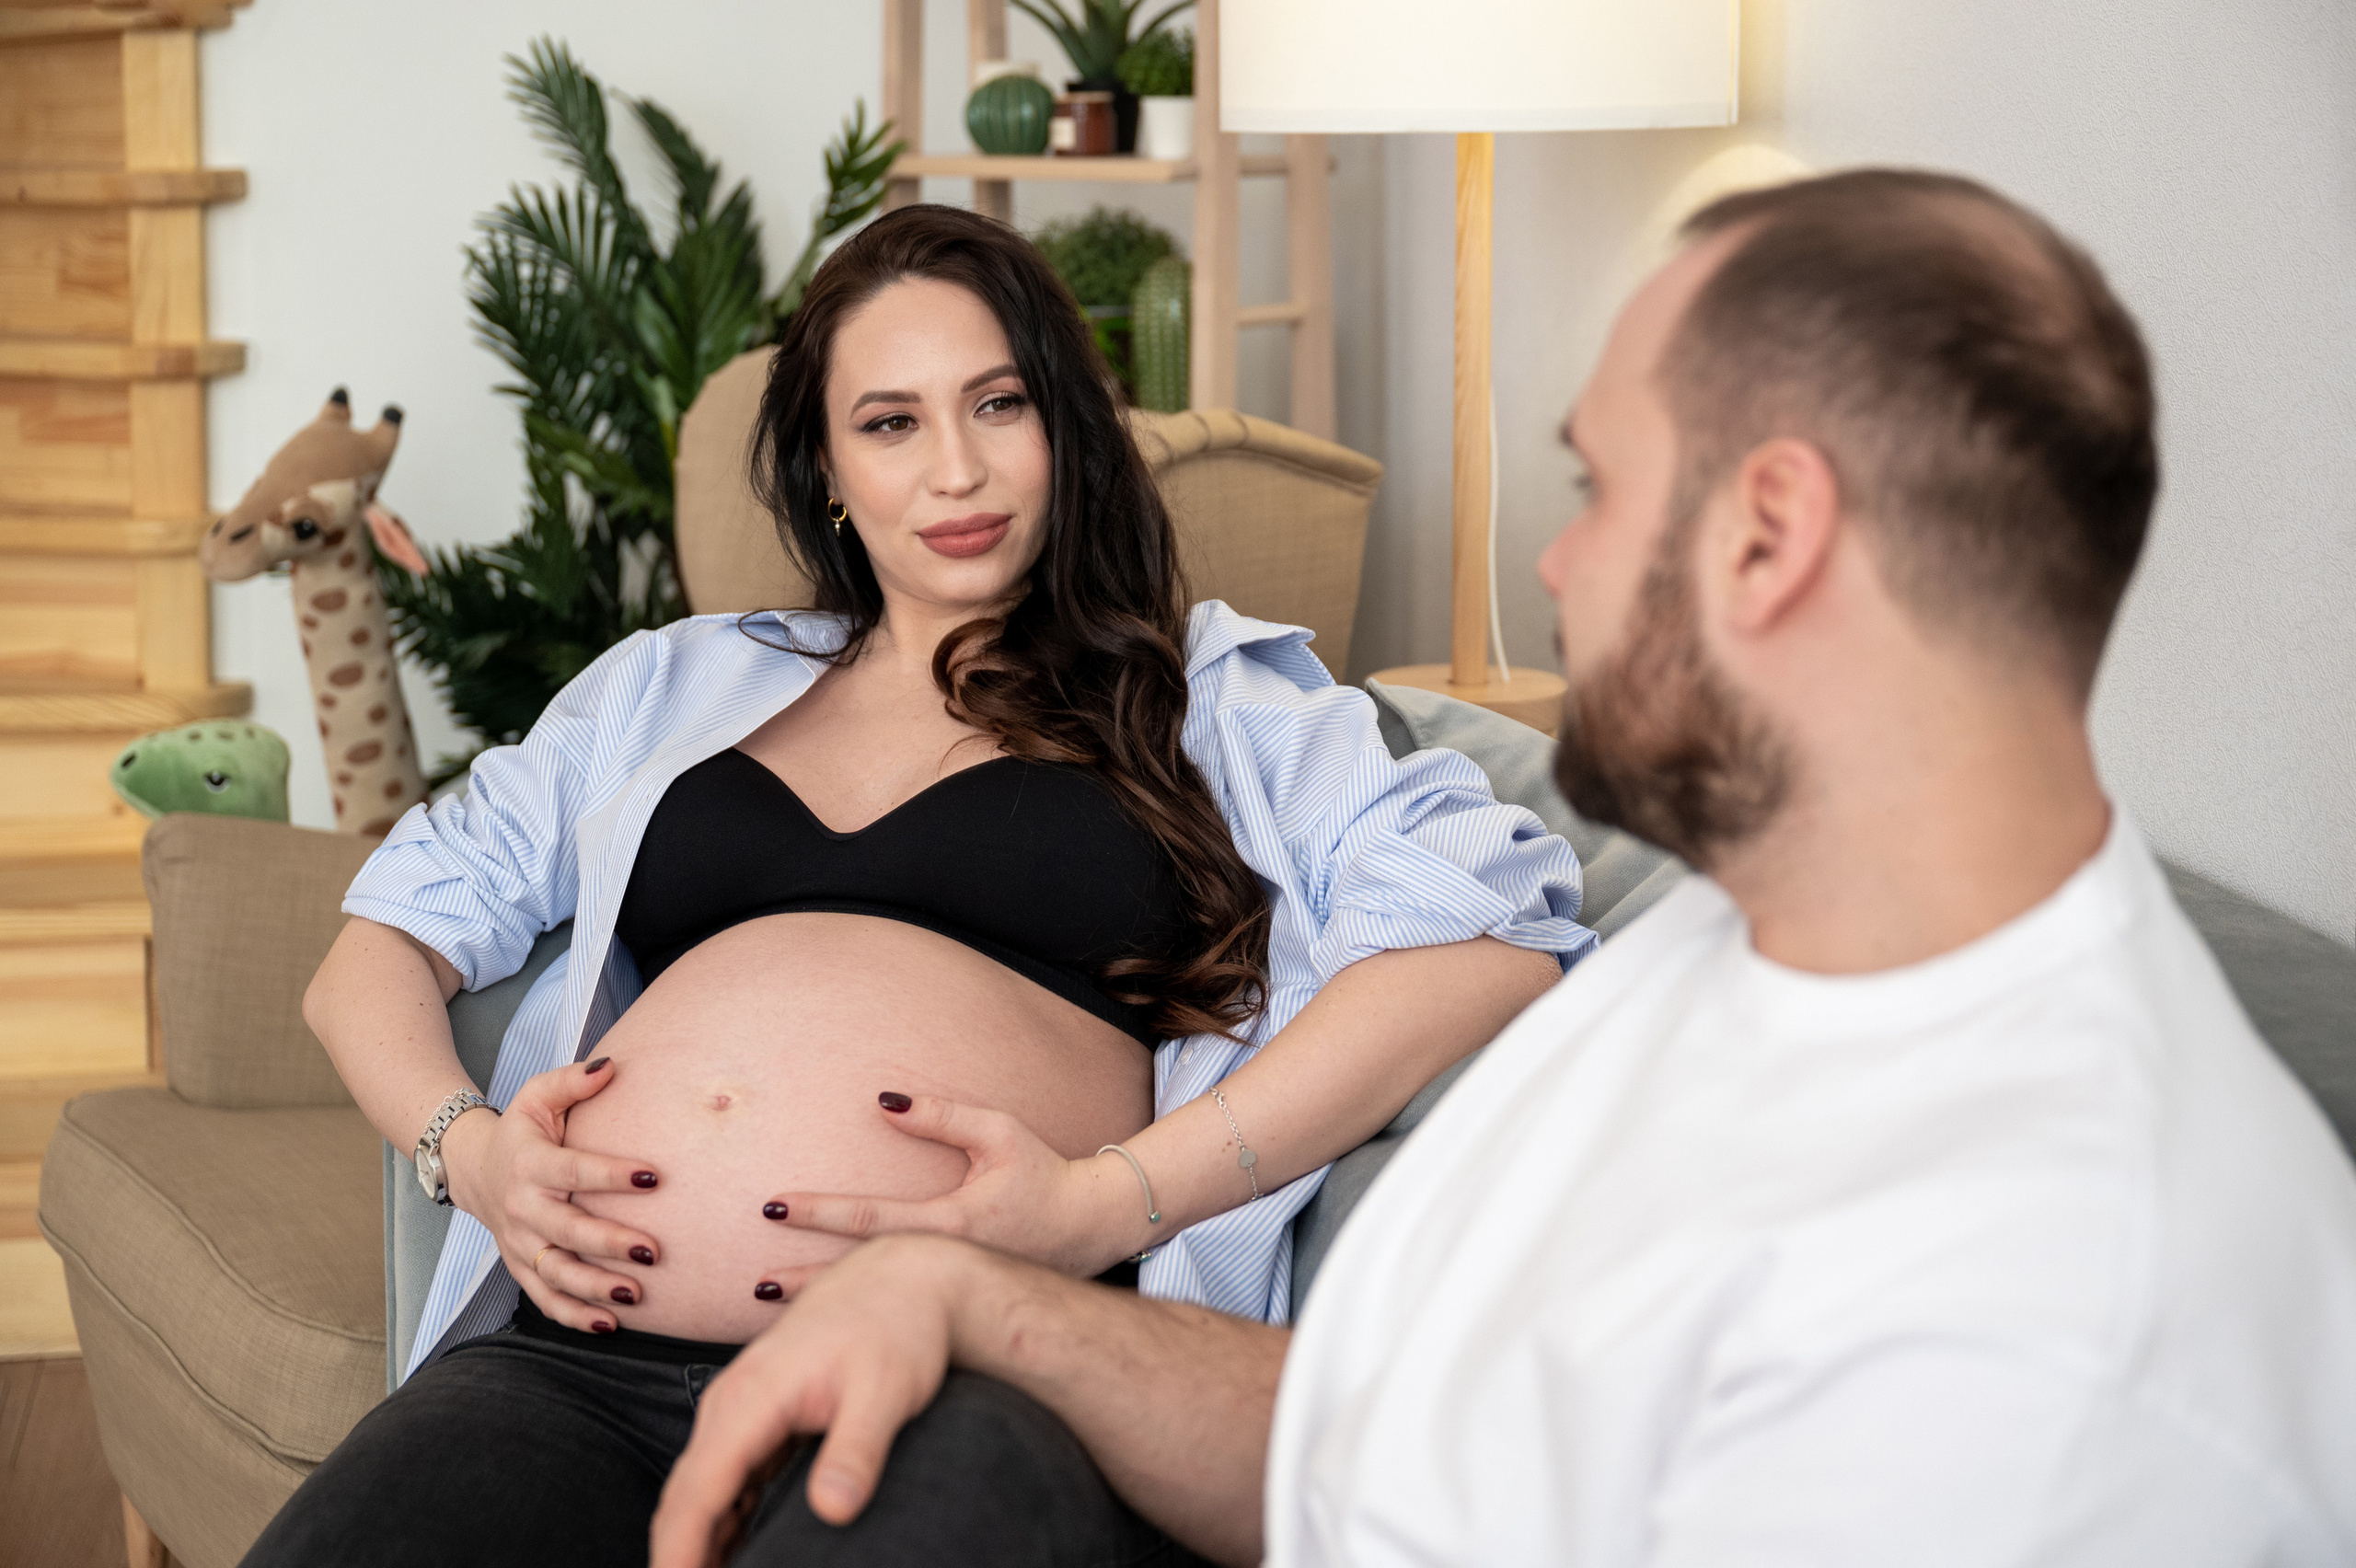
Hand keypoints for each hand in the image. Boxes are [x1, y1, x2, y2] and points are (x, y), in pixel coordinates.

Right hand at [440, 1056, 662, 1331]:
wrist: (474, 1170)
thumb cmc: (522, 1130)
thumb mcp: (538, 1096)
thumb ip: (573, 1081)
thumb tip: (612, 1067)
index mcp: (531, 1164)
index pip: (573, 1171)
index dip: (611, 1175)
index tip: (653, 1176)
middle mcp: (522, 1208)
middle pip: (566, 1231)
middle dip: (609, 1243)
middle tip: (653, 1251)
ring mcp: (520, 1243)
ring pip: (555, 1274)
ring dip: (594, 1288)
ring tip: (636, 1295)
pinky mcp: (521, 1267)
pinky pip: (545, 1299)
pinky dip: (575, 1316)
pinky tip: (611, 1325)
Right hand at [649, 1236, 963, 1567]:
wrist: (905, 1280)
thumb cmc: (897, 1328)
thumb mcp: (887, 1390)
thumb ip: (857, 1449)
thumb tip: (833, 1511)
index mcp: (750, 1400)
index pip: (697, 1494)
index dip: (681, 1555)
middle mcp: (729, 1405)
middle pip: (685, 1500)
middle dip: (680, 1558)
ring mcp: (739, 1412)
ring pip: (700, 1493)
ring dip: (700, 1544)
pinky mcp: (758, 1420)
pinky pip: (725, 1482)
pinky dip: (722, 1524)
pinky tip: (738, 1557)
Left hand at [755, 1093, 1139, 1289]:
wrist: (1089, 1226)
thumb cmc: (1043, 1172)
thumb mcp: (999, 1133)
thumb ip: (943, 1116)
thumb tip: (883, 1102)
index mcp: (952, 1222)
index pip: (871, 1218)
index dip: (820, 1210)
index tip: (775, 1205)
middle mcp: (946, 1263)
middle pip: (861, 1275)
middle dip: (805, 1282)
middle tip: (752, 1282)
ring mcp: (950, 1289)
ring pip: (875, 1301)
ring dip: (822, 1304)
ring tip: (769, 1306)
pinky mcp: (954, 1301)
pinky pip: (896, 1309)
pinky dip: (856, 1310)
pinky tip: (819, 1314)